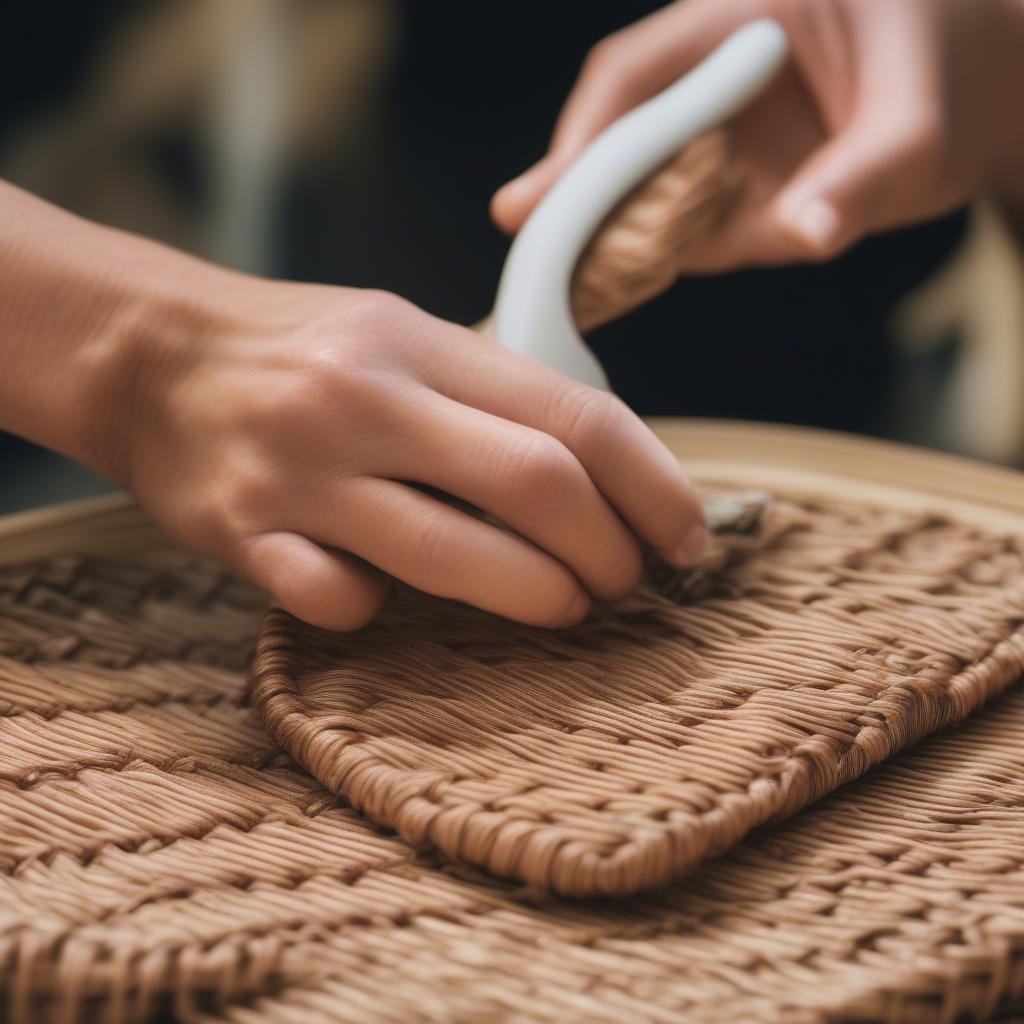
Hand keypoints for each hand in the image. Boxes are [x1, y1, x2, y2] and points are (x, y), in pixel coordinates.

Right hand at [110, 280, 705, 629]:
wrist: (150, 351)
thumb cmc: (298, 349)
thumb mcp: (398, 333)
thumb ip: (489, 391)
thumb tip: (599, 464)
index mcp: (419, 344)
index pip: (574, 413)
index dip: (653, 484)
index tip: (688, 538)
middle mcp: (368, 398)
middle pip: (535, 484)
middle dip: (607, 550)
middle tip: (626, 582)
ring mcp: (303, 469)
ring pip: (451, 553)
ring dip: (536, 594)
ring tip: (568, 607)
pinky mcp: (243, 531)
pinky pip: (334, 596)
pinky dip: (377, 609)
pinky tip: (384, 603)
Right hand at [492, 0, 1023, 268]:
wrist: (971, 99)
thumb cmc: (947, 70)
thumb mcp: (918, 120)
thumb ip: (863, 176)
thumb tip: (805, 235)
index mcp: (738, 21)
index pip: (632, 78)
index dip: (578, 141)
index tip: (533, 204)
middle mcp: (707, 89)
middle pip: (614, 145)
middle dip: (573, 210)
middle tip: (530, 272)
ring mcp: (711, 145)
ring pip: (638, 202)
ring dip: (613, 250)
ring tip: (577, 297)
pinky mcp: (721, 193)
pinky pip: (674, 237)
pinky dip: (649, 265)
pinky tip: (620, 288)